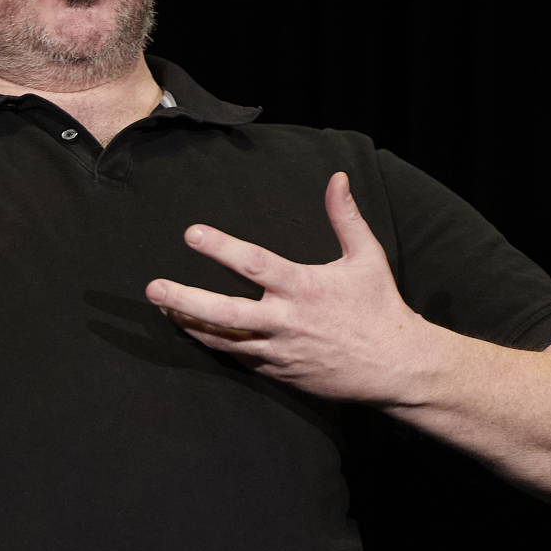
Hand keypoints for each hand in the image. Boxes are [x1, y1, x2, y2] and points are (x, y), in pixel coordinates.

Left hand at [145, 171, 436, 404]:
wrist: (397, 369)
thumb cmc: (381, 307)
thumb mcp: (367, 257)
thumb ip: (346, 217)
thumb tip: (337, 178)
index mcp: (303, 288)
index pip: (253, 264)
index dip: (220, 248)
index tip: (191, 234)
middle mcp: (286, 321)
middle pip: (224, 312)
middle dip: (184, 298)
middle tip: (153, 288)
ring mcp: (279, 351)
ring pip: (223, 340)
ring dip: (190, 324)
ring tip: (164, 309)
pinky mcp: (279, 373)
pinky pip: (239, 359)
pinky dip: (216, 345)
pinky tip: (195, 332)